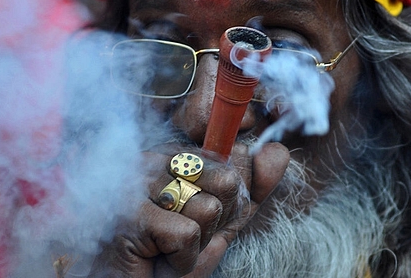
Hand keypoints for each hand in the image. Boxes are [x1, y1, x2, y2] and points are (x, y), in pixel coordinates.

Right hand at [88, 142, 289, 276]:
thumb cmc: (170, 256)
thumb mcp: (222, 221)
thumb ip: (252, 187)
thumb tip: (280, 150)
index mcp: (173, 154)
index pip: (232, 163)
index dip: (227, 202)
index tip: (198, 220)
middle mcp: (153, 158)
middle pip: (226, 181)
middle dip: (215, 222)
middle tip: (183, 238)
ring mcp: (137, 183)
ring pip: (209, 207)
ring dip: (197, 244)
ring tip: (168, 249)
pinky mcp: (131, 213)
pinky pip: (188, 234)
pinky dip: (181, 260)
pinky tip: (156, 258)